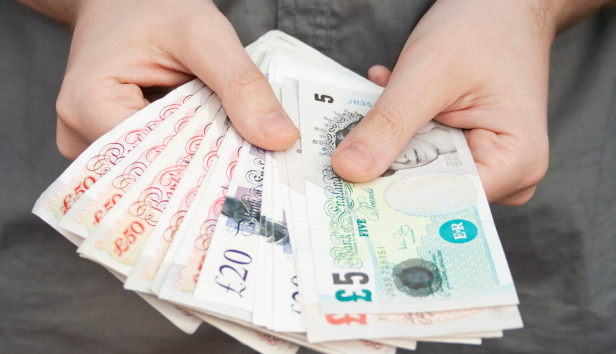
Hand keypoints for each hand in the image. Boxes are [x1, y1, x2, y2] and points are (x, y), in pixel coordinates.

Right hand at [55, 0, 297, 159]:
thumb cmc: (150, 7)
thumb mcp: (203, 35)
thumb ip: (241, 85)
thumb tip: (279, 138)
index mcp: (88, 106)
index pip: (155, 163)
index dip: (206, 170)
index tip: (251, 174)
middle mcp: (81, 134)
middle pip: (155, 174)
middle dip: (207, 170)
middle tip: (253, 167)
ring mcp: (94, 143)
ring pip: (158, 172)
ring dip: (199, 162)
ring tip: (233, 151)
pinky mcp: (113, 142)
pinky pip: (157, 160)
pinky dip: (188, 152)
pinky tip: (212, 143)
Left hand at [331, 0, 554, 204]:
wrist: (502, 4)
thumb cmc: (482, 29)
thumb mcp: (427, 76)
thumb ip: (389, 125)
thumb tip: (348, 170)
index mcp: (516, 162)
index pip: (446, 201)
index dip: (396, 197)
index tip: (351, 192)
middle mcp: (507, 172)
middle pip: (432, 190)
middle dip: (388, 166)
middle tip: (347, 147)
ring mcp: (487, 161)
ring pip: (421, 170)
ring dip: (393, 137)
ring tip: (380, 98)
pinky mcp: (467, 147)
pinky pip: (423, 151)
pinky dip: (401, 124)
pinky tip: (389, 89)